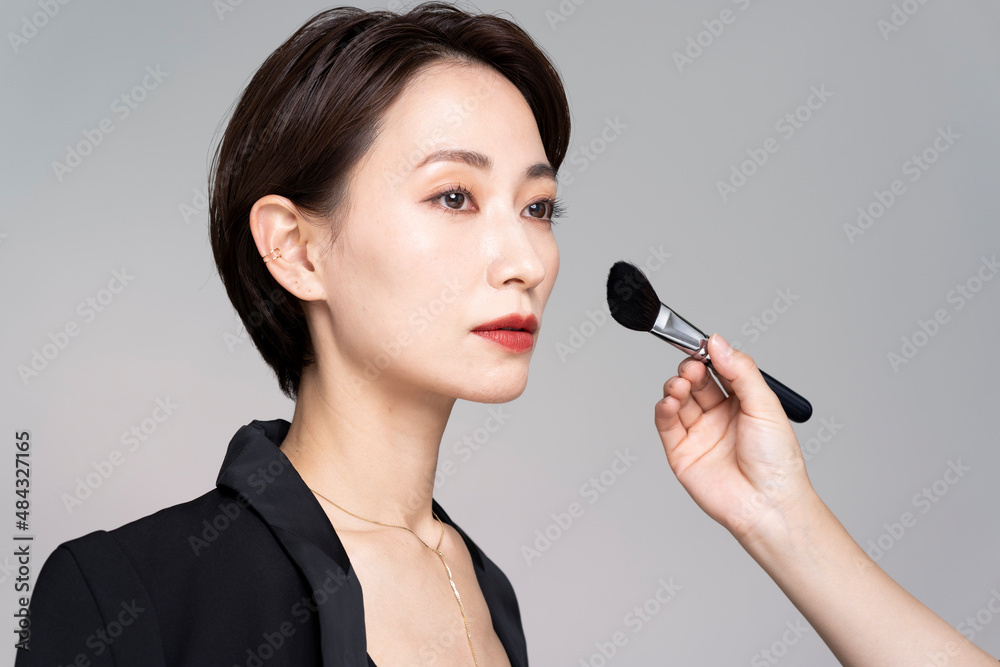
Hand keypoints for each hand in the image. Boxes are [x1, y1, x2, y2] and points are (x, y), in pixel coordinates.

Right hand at [654, 333, 815, 545]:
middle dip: (689, 370)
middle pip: (694, 383)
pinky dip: (663, 409)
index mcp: (741, 404)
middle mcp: (718, 417)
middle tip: (692, 368)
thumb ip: (740, 371)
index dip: (707, 357)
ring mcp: (698, 434)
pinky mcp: (680, 453)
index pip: (718, 370)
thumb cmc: (777, 462)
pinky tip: (669, 401)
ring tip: (680, 386)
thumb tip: (717, 341)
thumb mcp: (764, 405)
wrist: (768, 505)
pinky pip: (666, 425)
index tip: (701, 346)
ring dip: (675, 387)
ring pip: (678, 400)